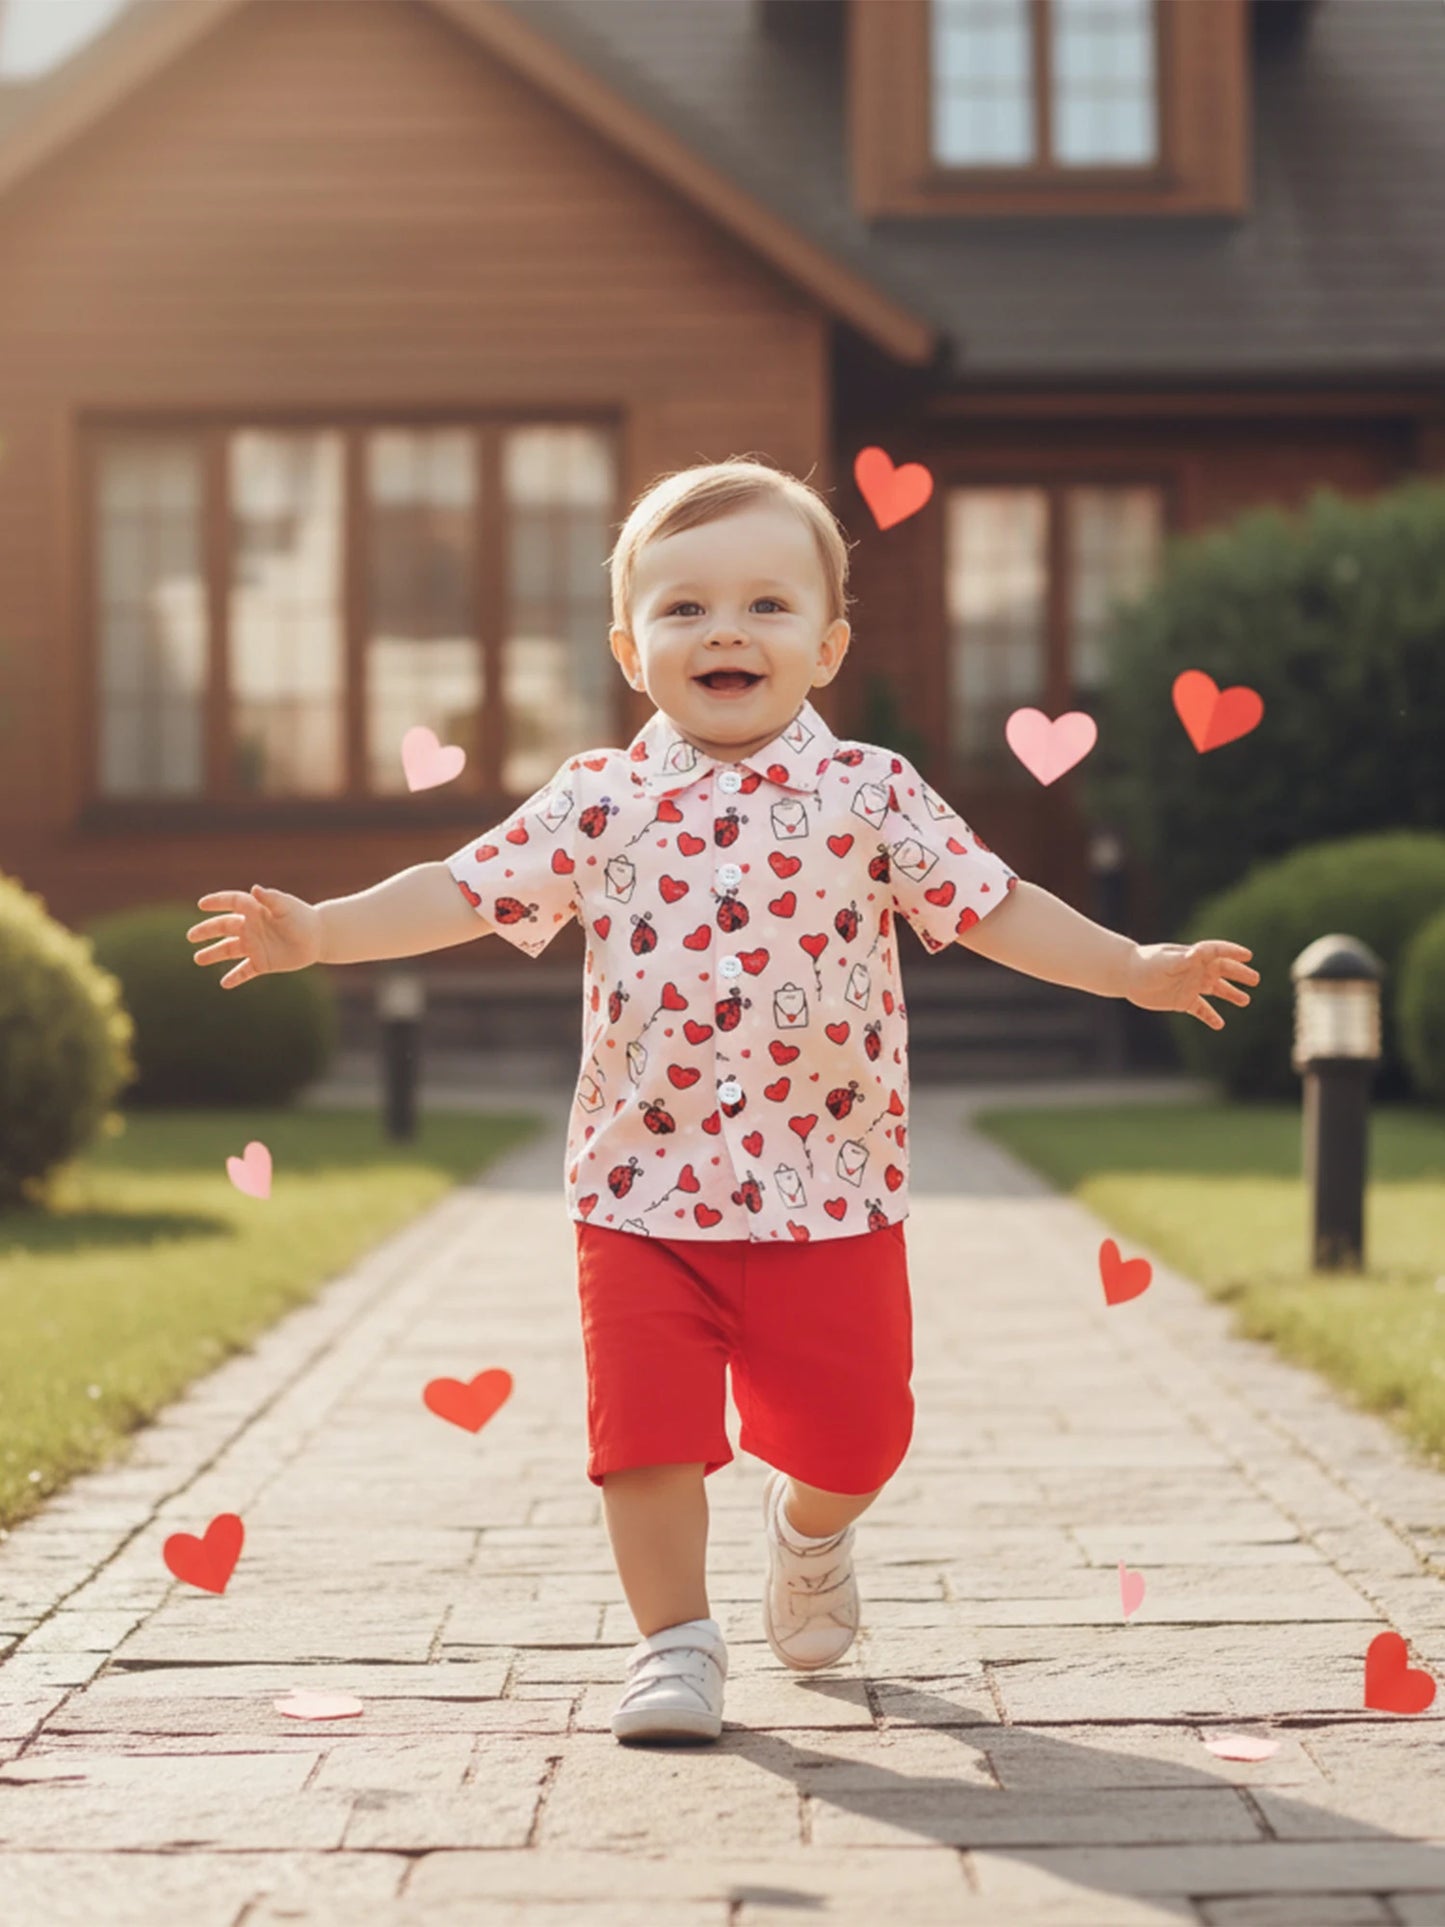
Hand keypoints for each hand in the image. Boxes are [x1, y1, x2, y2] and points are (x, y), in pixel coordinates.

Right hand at [188, 885, 321, 989]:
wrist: (318, 938)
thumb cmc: (302, 918)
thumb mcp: (287, 906)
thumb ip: (270, 898)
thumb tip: (255, 889)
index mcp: (255, 911)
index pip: (232, 903)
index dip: (217, 902)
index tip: (202, 904)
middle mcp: (251, 928)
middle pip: (223, 928)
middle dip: (206, 931)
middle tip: (191, 936)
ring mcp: (255, 946)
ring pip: (228, 950)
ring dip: (213, 954)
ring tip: (197, 959)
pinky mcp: (262, 963)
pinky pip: (245, 971)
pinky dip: (235, 978)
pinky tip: (224, 984)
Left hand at [1124, 939, 1258, 1029]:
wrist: (1127, 976)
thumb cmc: (1145, 963)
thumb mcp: (1165, 960)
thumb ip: (1182, 959)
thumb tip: (1197, 953)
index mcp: (1193, 956)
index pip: (1217, 952)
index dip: (1233, 952)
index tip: (1248, 956)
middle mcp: (1195, 970)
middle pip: (1222, 971)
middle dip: (1239, 975)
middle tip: (1255, 980)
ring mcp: (1190, 985)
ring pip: (1216, 990)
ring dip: (1230, 994)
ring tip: (1245, 1001)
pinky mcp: (1182, 1001)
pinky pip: (1201, 1009)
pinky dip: (1210, 1017)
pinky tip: (1220, 1025)